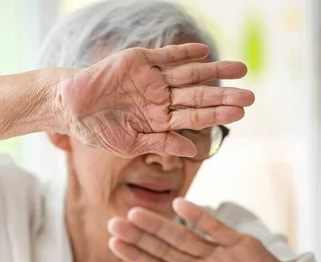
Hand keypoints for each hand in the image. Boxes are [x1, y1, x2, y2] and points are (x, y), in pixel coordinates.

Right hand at [58, 43, 254, 157]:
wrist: (70, 107)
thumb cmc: (97, 130)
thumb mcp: (131, 143)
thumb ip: (162, 144)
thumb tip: (193, 150)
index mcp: (159, 120)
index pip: (193, 116)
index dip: (216, 114)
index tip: (239, 114)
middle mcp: (159, 98)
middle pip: (198, 95)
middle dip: (223, 95)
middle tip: (251, 96)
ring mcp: (150, 79)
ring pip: (188, 74)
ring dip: (214, 71)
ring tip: (242, 69)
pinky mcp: (139, 61)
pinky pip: (165, 56)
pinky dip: (184, 53)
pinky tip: (204, 53)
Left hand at [107, 198, 314, 261]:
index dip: (136, 255)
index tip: (113, 243)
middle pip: (164, 249)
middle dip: (139, 237)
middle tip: (113, 223)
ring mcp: (218, 254)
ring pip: (183, 236)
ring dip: (160, 226)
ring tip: (135, 214)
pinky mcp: (240, 244)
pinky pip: (215, 228)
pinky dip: (198, 216)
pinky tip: (179, 206)